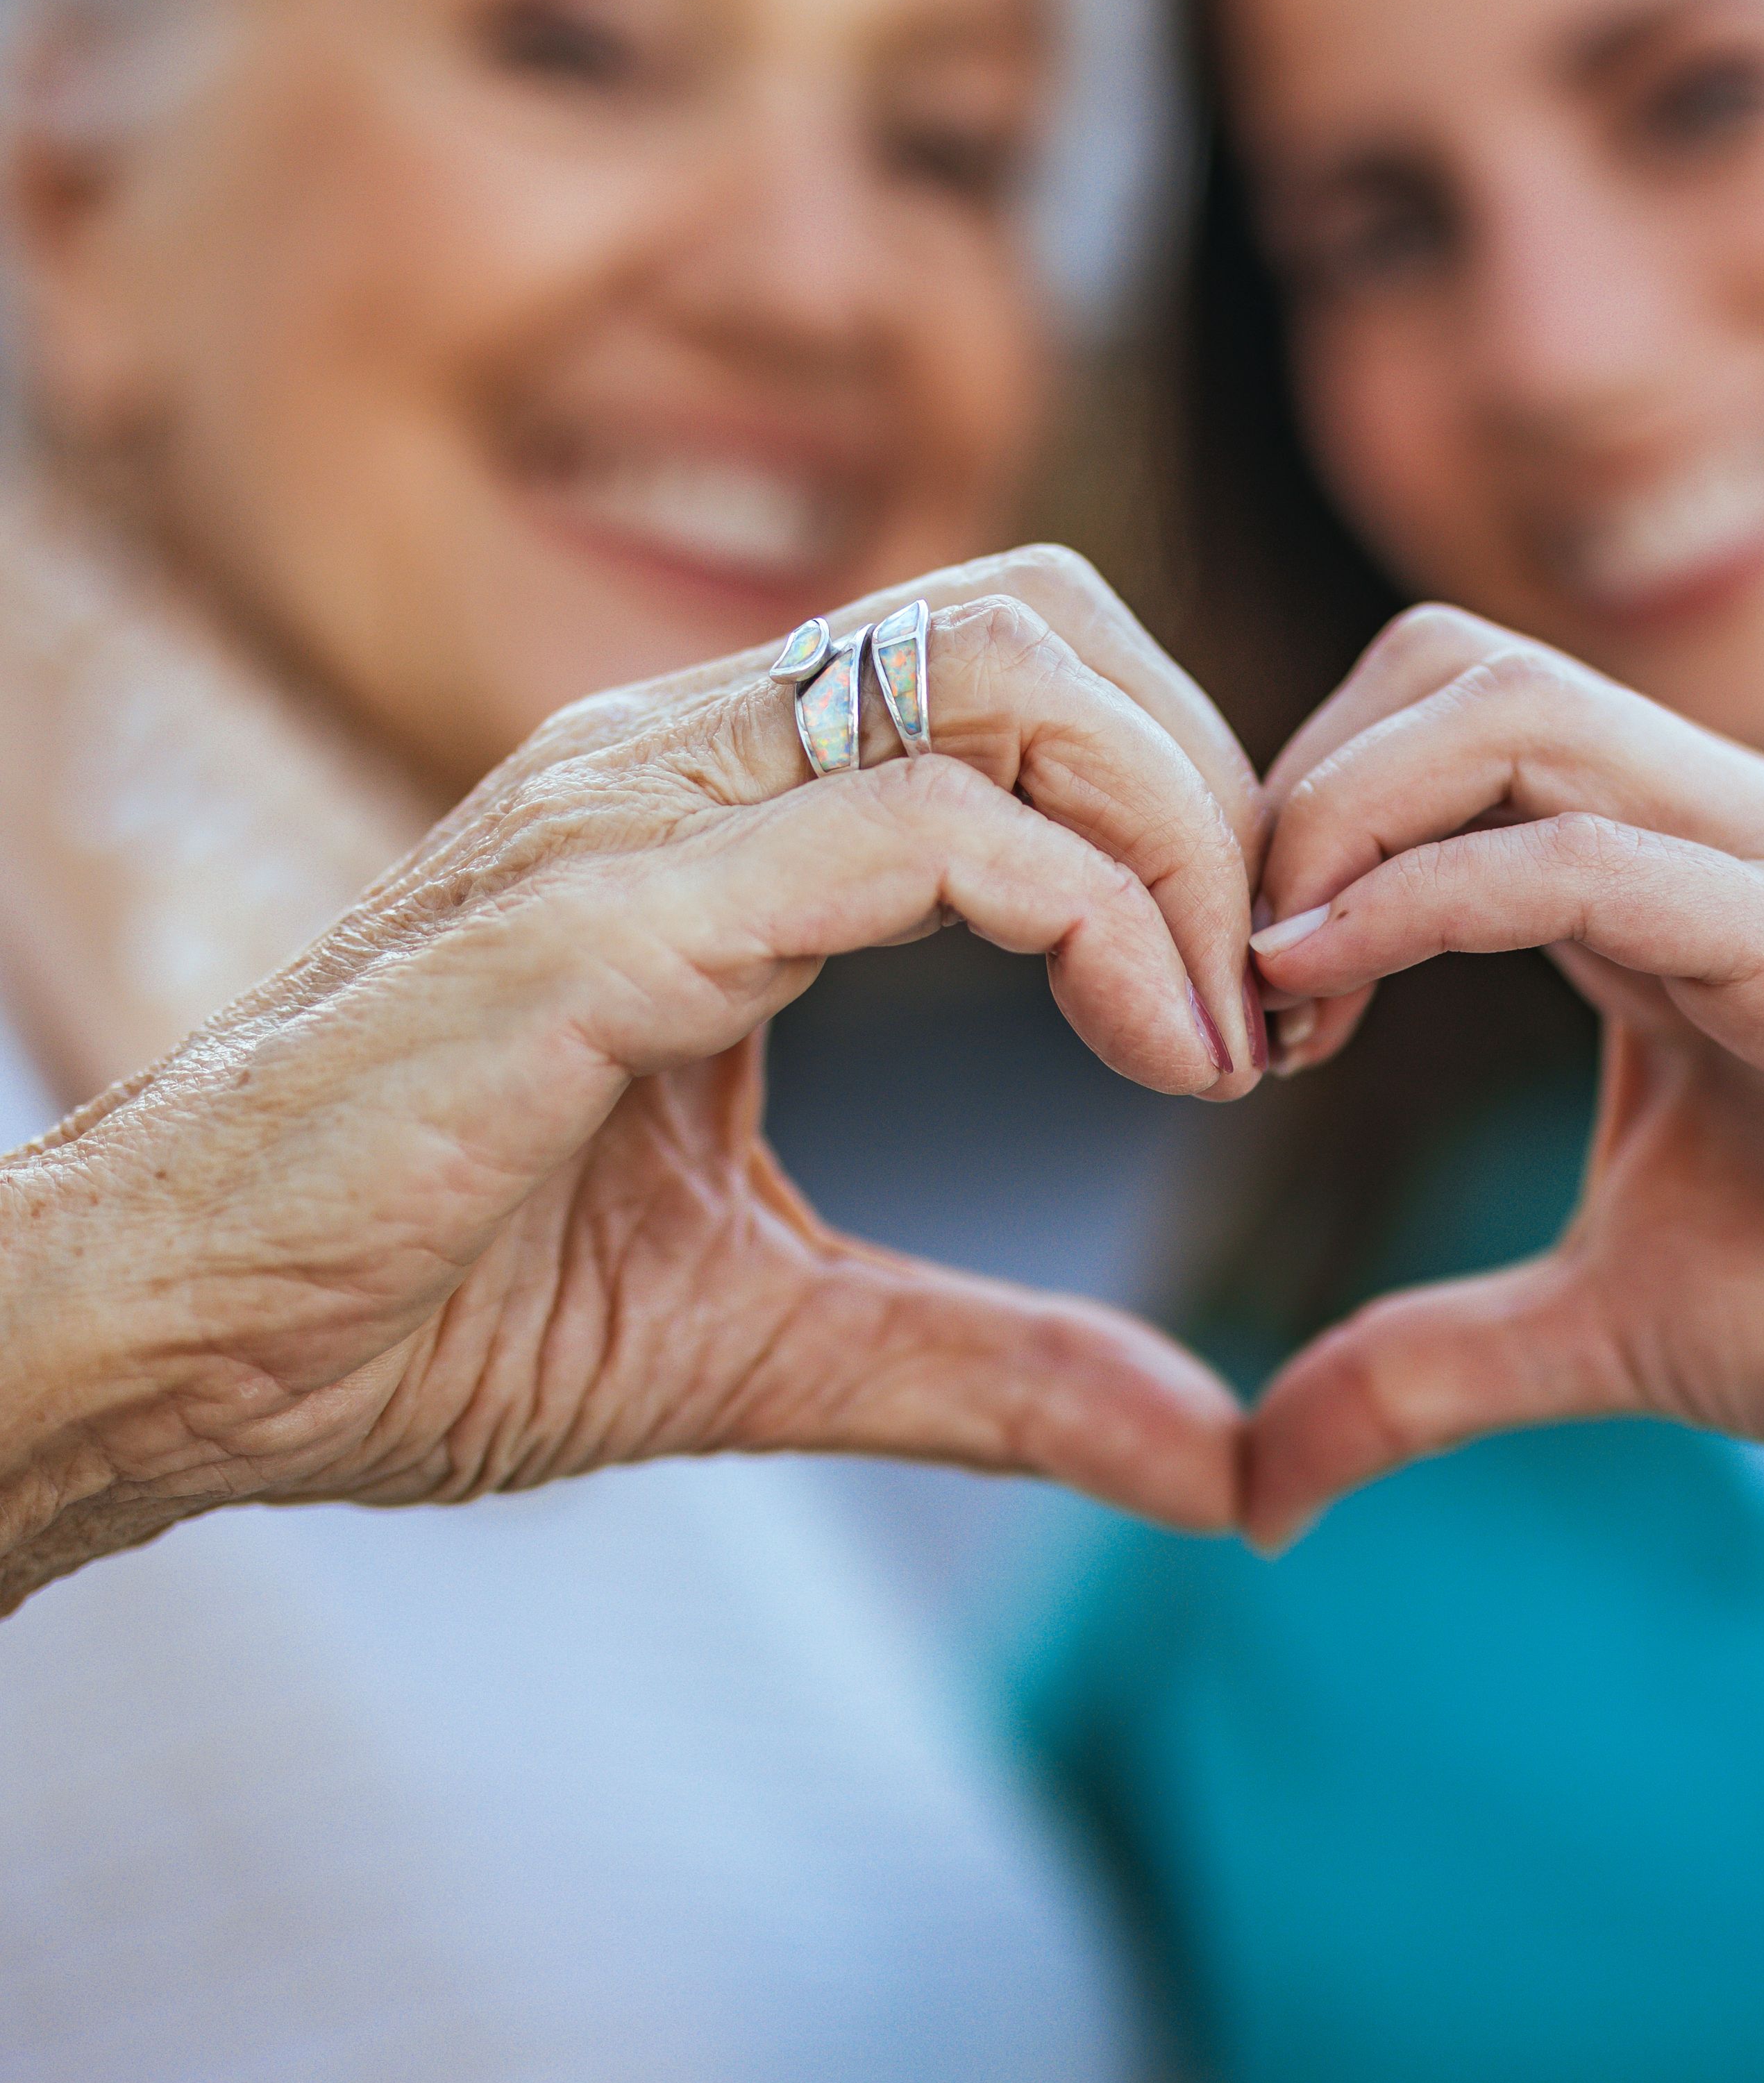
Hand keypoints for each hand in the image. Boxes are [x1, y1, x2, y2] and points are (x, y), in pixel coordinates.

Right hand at [0, 548, 1263, 1609]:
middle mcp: (675, 759)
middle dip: (1218, 790)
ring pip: (1004, 676)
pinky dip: (1091, 921)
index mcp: (712, 814)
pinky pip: (916, 831)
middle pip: (1043, 622)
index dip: (1184, 811)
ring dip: (1180, 836)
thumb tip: (1213, 1460)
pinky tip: (1153, 1054)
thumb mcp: (772, 1339)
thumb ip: (996, 1372)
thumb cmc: (418, 1313)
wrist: (165, 1350)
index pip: (1016, 679)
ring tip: (1227, 1041)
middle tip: (1279, 1007)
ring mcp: (633, 812)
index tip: (1253, 1019)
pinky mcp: (602, 917)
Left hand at [1243, 606, 1763, 1601]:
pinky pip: (1594, 854)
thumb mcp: (1602, 1332)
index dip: (1292, 837)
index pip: (1429, 731)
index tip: (1234, 1007)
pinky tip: (1327, 987)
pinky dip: (1427, 897)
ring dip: (1336, 822)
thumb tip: (1259, 1489)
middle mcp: (1712, 830)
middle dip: (1292, 792)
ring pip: (1505, 709)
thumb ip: (1423, 1372)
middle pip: (1444, 666)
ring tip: (1271, 983)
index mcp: (1653, 878)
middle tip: (1230, 973)